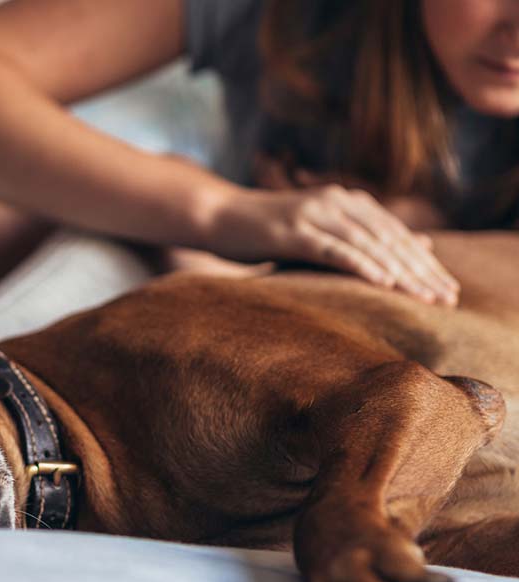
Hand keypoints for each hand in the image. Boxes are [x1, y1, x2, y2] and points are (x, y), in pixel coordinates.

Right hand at [205, 185, 459, 304]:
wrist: (217, 216)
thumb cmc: (264, 231)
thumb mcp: (316, 233)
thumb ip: (359, 237)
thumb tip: (417, 246)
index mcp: (344, 201)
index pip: (395, 233)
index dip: (423, 261)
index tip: (447, 290)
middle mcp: (335, 201)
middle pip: (390, 238)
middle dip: (421, 270)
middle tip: (447, 298)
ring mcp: (314, 214)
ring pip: (370, 244)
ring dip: (401, 272)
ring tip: (426, 297)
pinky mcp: (294, 230)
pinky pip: (336, 249)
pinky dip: (363, 265)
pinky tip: (384, 282)